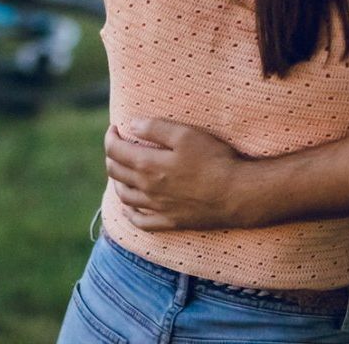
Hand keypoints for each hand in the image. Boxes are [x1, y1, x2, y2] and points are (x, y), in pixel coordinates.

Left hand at [104, 121, 258, 230]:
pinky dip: (129, 213)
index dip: (110, 137)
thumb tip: (130, 125)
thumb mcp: (185, 134)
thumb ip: (155, 128)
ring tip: (121, 170)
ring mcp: (158, 208)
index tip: (114, 129)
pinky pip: (141, 222)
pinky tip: (129, 207)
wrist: (238, 194)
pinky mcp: (171, 222)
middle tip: (117, 146)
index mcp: (148, 164)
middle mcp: (148, 188)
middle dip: (111, 156)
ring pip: (125, 197)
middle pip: (116, 173)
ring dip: (117, 181)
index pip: (115, 151)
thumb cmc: (214, 159)